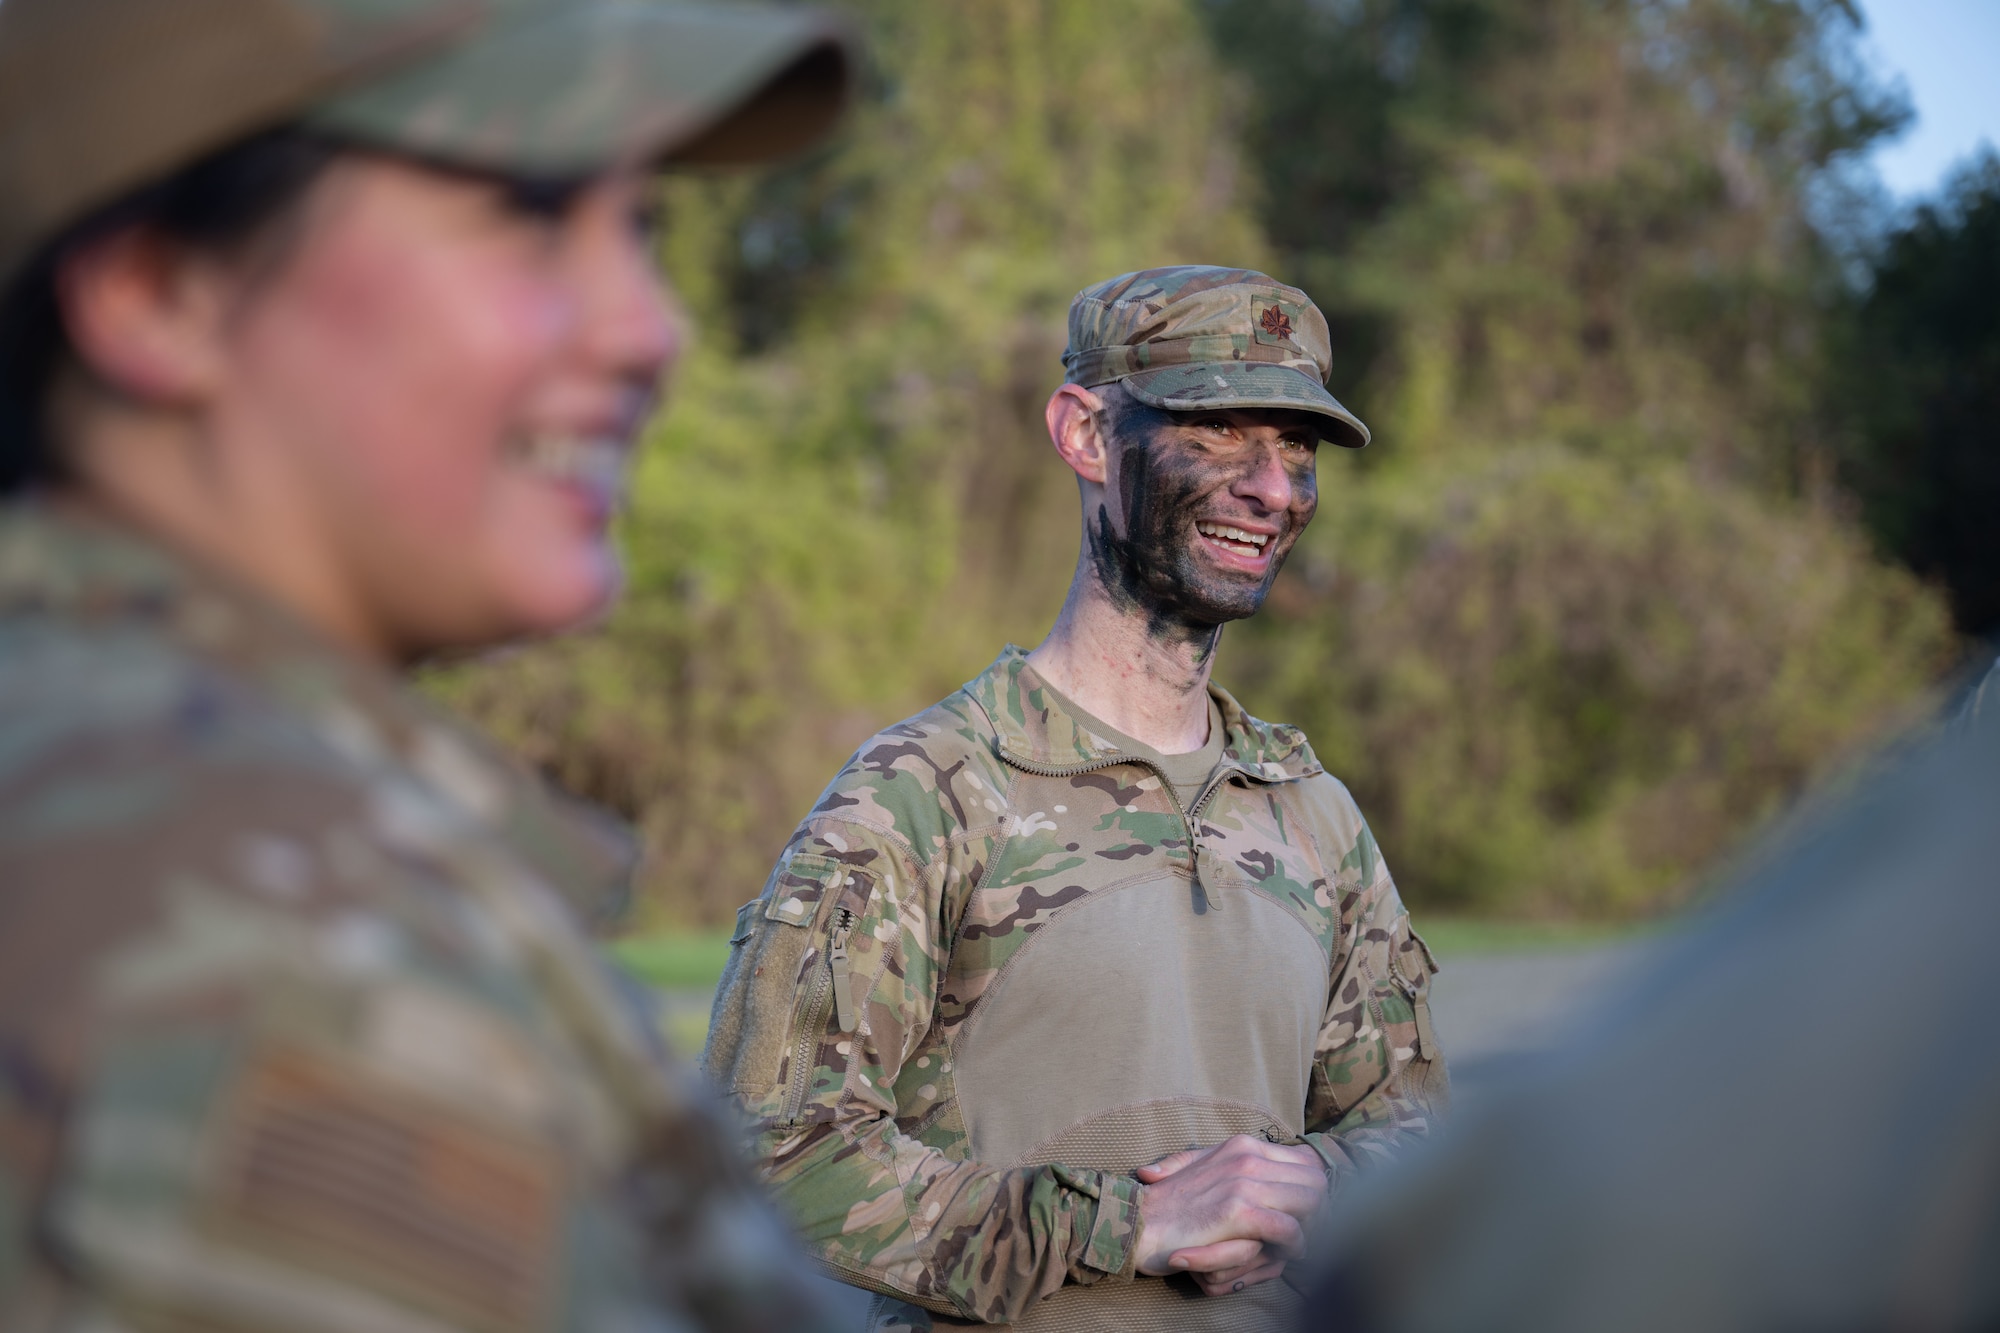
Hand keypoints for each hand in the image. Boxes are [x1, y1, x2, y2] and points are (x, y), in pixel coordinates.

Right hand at [1132, 1135, 1327, 1294]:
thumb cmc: (1170, 1205)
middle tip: (1314, 1235)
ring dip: (1313, 1229)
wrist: (1138, 1221)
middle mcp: (1247, 1157)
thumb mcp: (1205, 1170)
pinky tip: (1288, 1255)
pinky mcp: (1237, 1211)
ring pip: (1310, 1201)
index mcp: (1243, 1146)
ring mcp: (1243, 1182)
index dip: (1316, 1189)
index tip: (1311, 1214)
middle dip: (1323, 1211)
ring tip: (1301, 1247)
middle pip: (1316, 1180)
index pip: (1306, 1160)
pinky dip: (1296, 1245)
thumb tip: (1265, 1164)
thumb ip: (1235, 1166)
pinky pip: (1288, 1228)